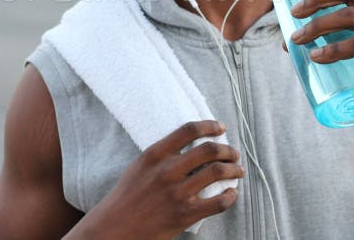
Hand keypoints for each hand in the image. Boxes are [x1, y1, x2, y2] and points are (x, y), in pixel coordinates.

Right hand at [77, 120, 242, 239]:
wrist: (114, 228)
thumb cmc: (127, 197)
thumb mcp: (140, 166)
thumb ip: (162, 155)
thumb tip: (191, 145)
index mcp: (155, 154)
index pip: (189, 129)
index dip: (210, 126)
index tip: (221, 128)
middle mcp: (167, 170)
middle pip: (209, 149)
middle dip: (228, 149)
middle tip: (234, 153)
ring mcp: (176, 193)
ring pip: (217, 172)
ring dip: (234, 170)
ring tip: (238, 171)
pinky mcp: (184, 215)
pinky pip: (218, 202)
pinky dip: (231, 196)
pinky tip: (232, 194)